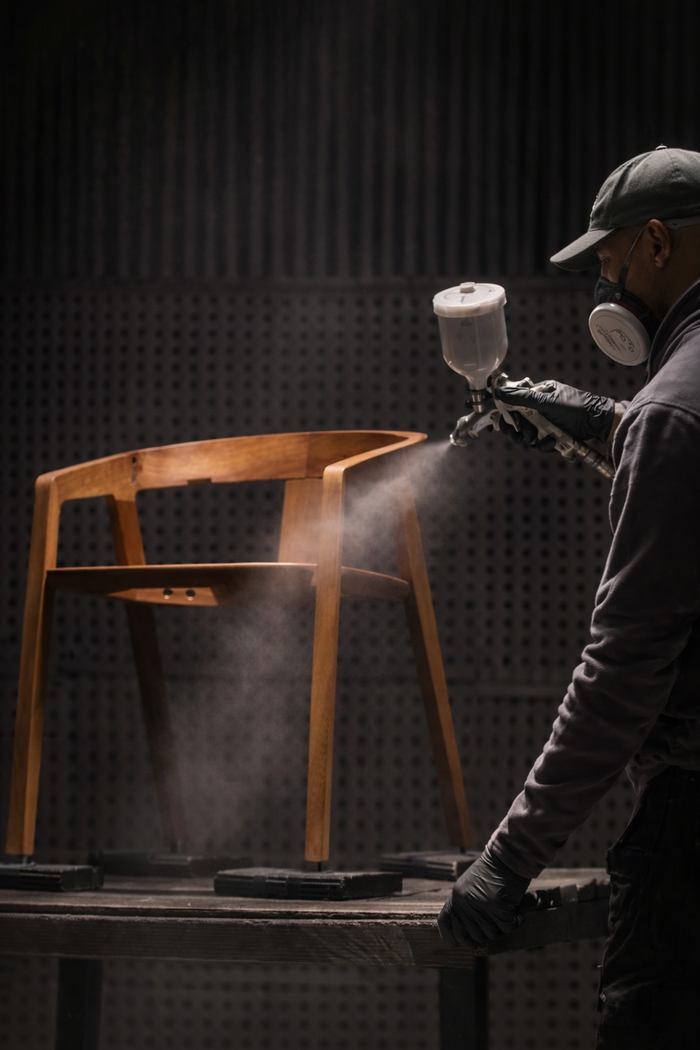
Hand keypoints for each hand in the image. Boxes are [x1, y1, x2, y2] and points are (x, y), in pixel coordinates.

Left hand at [437, 845, 529, 945]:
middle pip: (472, 936)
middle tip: (495, 923)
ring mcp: (481, 907)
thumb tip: (465, 934)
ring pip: (491, 934)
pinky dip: (515, 922)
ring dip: (501, 927)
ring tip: (506, 912)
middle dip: (485, 933)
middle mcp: (465, 904)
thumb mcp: (469, 886)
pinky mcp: (498, 908)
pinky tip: (518, 914)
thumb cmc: (491, 871)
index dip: (453, 937)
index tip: (463, 941)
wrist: (507, 858)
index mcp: (456, 897)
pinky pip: (507, 928)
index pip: (445, 924)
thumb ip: (464, 905)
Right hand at [494, 380, 615, 444]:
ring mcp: (547, 423)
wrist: (597, 423)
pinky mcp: (554, 436)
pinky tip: (551, 442)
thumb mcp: (546, 401)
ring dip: (530, 439)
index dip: (507, 413)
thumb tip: (499, 391)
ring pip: (528, 434)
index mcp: (538, 395)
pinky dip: (544, 444)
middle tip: (520, 434)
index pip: (515, 403)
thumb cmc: (574, 407)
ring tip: (536, 439)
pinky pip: (541, 443)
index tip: (504, 422)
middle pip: (519, 421)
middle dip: (518, 430)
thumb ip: (521, 398)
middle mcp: (541, 408)